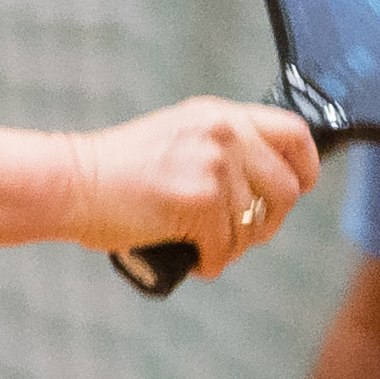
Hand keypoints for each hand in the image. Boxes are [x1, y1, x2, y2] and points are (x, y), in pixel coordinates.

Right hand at [71, 100, 323, 281]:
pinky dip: (211, 263)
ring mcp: (214, 167)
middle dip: (268, 221)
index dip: (306, 167)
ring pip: (254, 226)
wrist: (73, 183)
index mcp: (221, 115)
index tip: (299, 188)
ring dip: (232, 248)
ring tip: (203, 247)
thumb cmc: (117, 171)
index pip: (294, 133)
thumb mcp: (179, 138)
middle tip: (241, 235)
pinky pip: (226, 248)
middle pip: (287, 189)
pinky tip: (192, 259)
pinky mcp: (200, 201)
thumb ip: (222, 148)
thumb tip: (266, 187)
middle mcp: (224, 134)